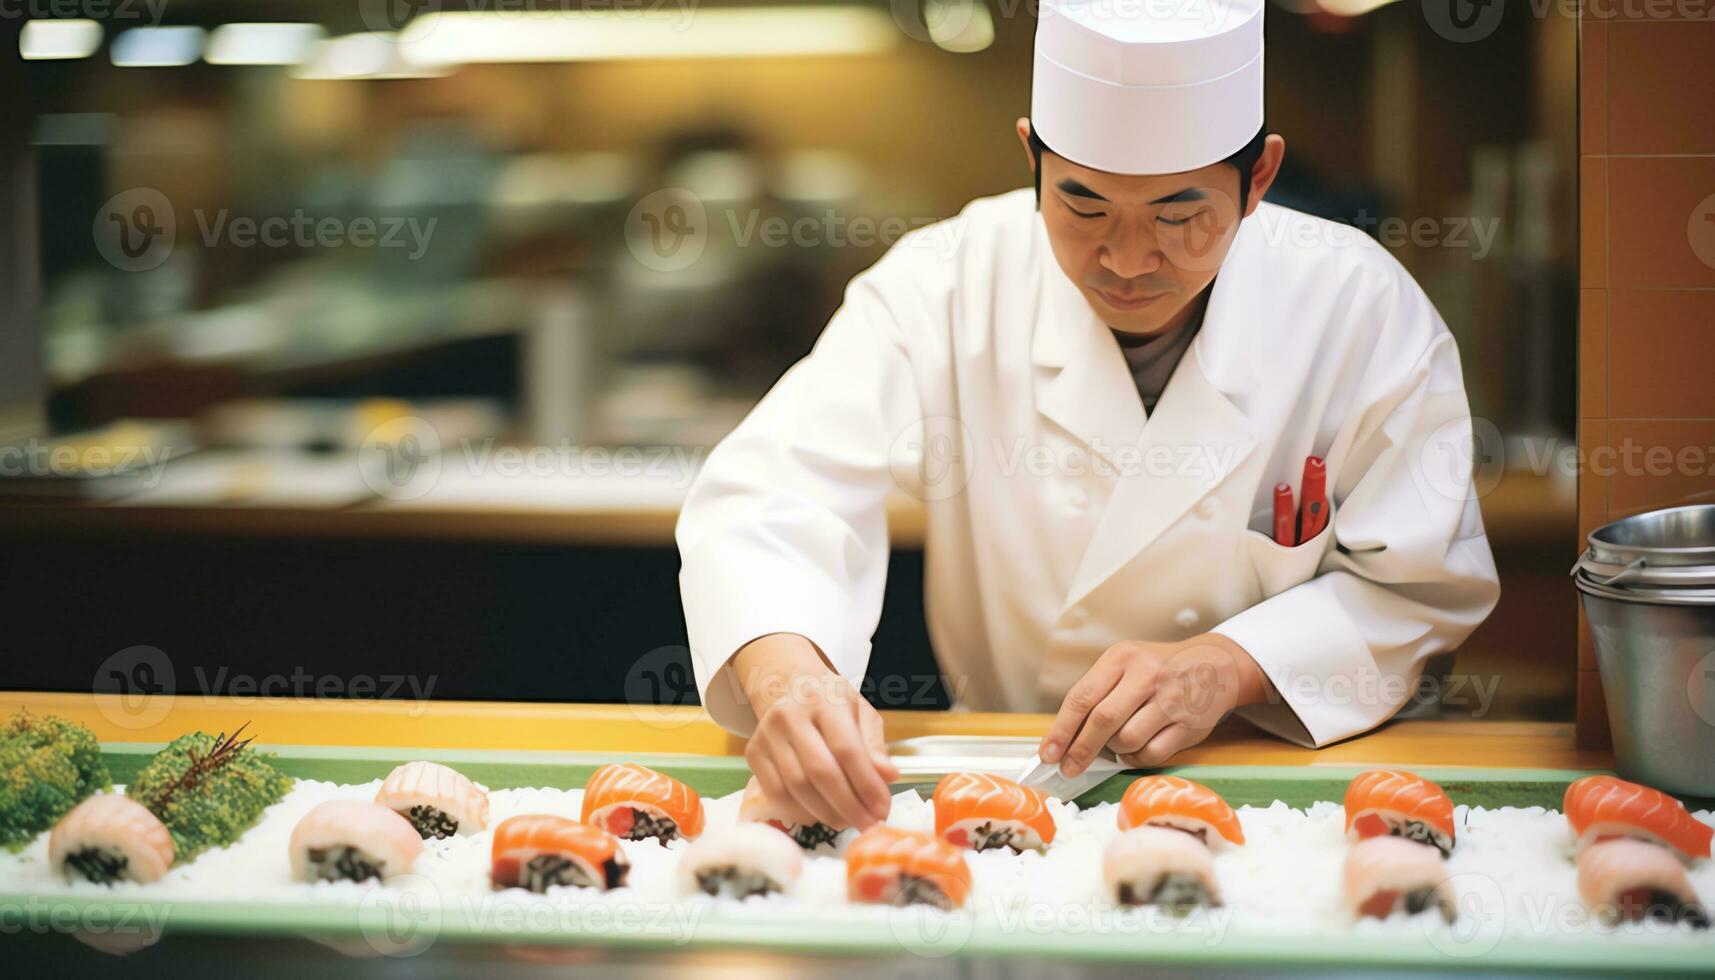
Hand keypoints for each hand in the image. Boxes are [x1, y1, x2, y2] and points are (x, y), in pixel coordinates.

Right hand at [734, 633, 898, 829]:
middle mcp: (791, 714)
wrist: (788, 687)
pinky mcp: (753, 753)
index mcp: (825, 700)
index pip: (846, 748)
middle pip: (820, 771)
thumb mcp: (861, 713)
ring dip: (826, 813)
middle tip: (868, 825)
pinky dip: (800, 812)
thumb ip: (875, 745)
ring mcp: (767, 734)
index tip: (882, 810)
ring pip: (797, 787)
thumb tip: (889, 776)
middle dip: (848, 806)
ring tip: (847, 821)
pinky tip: (819, 814)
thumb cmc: (832, 704)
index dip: (866, 785)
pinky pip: (776, 794)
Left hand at [1039, 633, 1270, 775]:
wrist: (1214, 665)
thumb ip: (1097, 694)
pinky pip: (1152, 753)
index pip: (1082, 697)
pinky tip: (1136, 749)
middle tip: (1068, 769)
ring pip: (1128, 740)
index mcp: (1122, 658)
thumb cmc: (1157, 669)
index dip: (1061, 730)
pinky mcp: (1188, 724)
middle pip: (1103, 721)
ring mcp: (1170, 700)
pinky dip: (1137, 758)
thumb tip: (1064, 738)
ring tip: (1116, 746)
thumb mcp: (1125, 665)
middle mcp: (1146, 676)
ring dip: (1115, 751)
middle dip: (1080, 750)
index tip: (1047, 754)